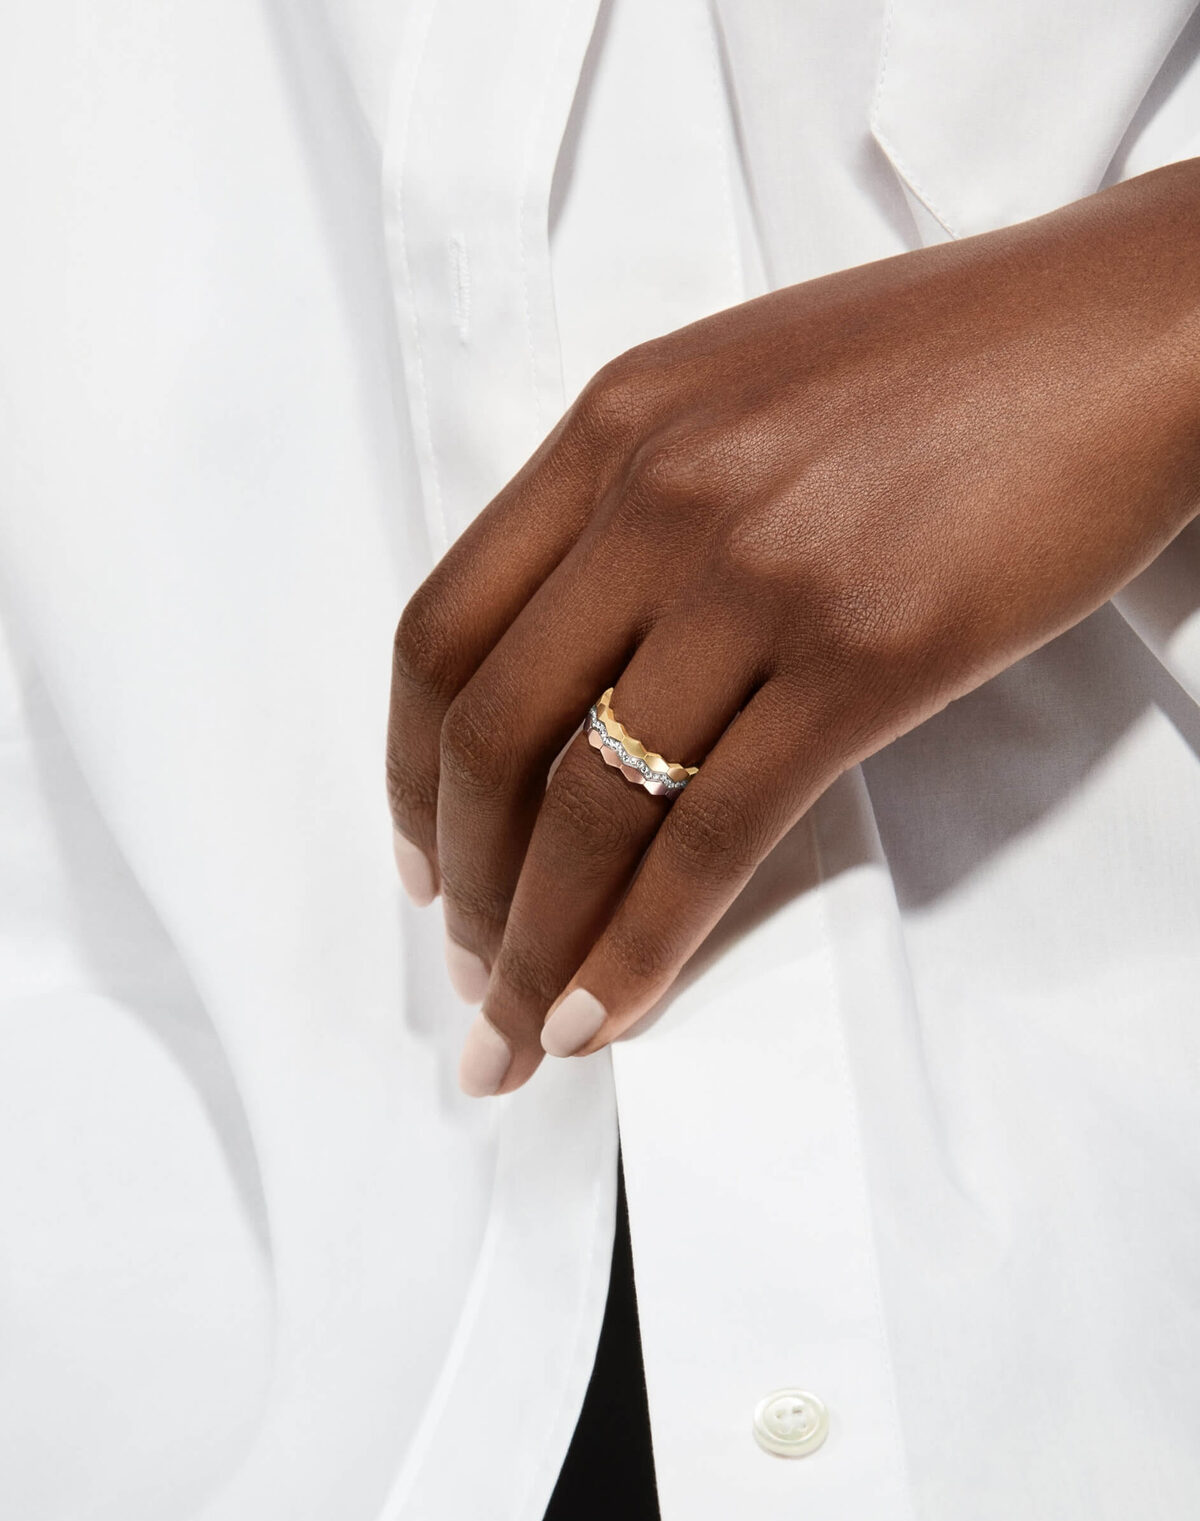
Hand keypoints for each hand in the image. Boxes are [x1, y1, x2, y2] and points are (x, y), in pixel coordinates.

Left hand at [386, 159, 1199, 1095]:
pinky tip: (614, 1011)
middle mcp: (657, 498)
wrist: (1128, 333)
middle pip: (492, 734)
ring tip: (526, 1027)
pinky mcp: (865, 660)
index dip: (408, 773)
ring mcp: (758, 579)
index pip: (442, 632)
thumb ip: (630, 508)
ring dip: (540, 941)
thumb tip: (565, 668)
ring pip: (593, 805)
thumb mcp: (736, 392)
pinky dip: (647, 944)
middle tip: (470, 977)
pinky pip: (715, 835)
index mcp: (610, 426)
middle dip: (466, 886)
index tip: (419, 861)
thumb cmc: (948, 360)